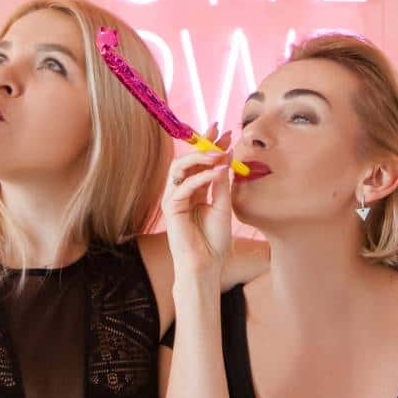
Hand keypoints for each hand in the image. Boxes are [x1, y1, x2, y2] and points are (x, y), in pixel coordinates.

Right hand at [162, 125, 232, 281]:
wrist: (206, 266)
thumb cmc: (214, 241)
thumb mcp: (224, 206)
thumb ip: (222, 182)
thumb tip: (225, 155)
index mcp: (195, 190)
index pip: (201, 162)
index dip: (211, 145)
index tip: (226, 132)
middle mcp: (182, 191)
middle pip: (187, 159)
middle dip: (202, 143)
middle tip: (219, 133)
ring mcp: (174, 198)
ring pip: (179, 167)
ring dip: (199, 157)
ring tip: (218, 152)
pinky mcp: (171, 208)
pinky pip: (184, 185)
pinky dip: (201, 176)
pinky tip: (217, 173)